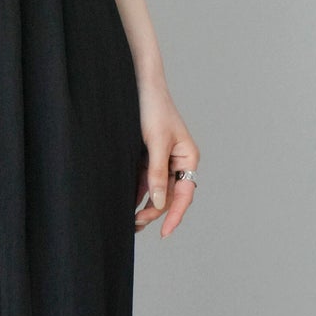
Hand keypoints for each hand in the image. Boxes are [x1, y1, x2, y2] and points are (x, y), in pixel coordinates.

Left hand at [133, 77, 199, 238]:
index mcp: (188, 158)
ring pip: (156, 190)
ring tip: (130, 221)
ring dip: (144, 205)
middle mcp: (178, 161)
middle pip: (169, 195)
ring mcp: (162, 159)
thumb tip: (157, 202)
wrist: (138, 82)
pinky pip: (144, 179)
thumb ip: (157, 173)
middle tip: (136, 225)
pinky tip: (126, 203)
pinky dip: (136, 191)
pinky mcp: (147, 155)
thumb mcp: (155, 142)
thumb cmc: (152, 107)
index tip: (165, 232)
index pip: (184, 194)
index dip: (175, 215)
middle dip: (154, 212)